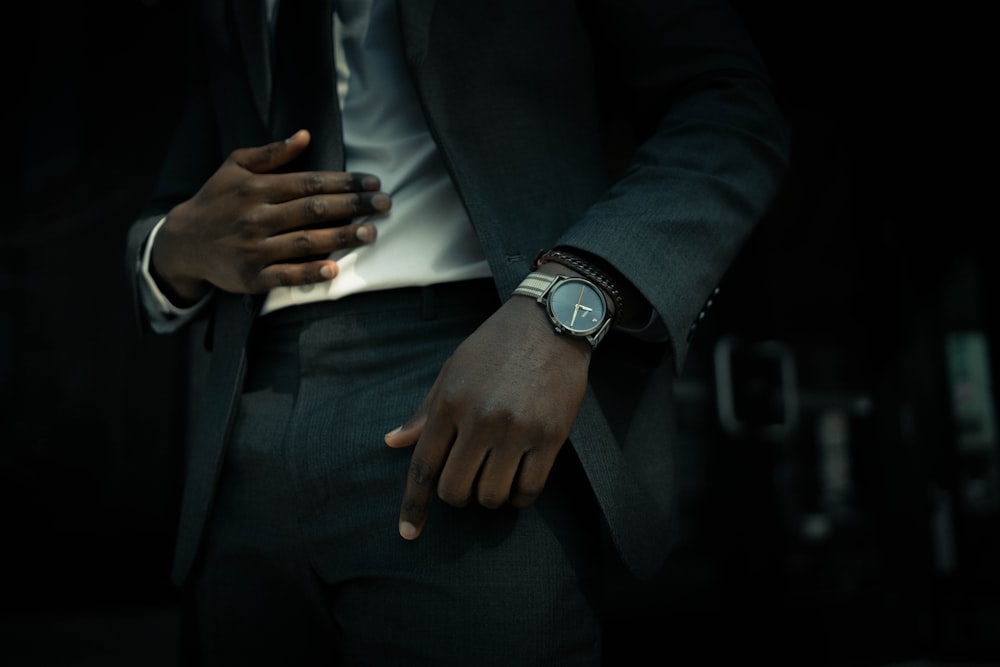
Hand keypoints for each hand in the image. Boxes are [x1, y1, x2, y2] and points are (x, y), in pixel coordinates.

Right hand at [150, 129, 390, 304]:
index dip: (344, 183)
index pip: (309, 183)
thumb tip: (305, 136)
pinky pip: (285, 274)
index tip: (373, 184)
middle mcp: (257, 217)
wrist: (183, 243)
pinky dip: (309, 272)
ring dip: (342, 237)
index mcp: (257, 188)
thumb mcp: (235, 167)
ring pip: (305, 241)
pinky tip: (333, 268)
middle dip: (352, 206)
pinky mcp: (252, 276)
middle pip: (313, 210)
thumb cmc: (217, 200)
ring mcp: (254, 248)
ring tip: (371, 233)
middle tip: (384, 205)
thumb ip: (271, 154)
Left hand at [384, 282, 591, 539]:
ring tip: (496, 476)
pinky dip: (519, 496)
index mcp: (450, 402)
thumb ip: (425, 411)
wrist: (552, 321)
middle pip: (454, 489)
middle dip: (457, 496)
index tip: (409, 533)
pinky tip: (519, 480)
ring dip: (489, 496)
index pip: (423, 466)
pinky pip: (528, 490)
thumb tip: (392, 442)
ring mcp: (517, 430)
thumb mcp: (453, 370)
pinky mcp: (550, 436)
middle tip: (468, 481)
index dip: (413, 505)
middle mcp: (480, 419)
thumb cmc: (496, 345)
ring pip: (491, 495)